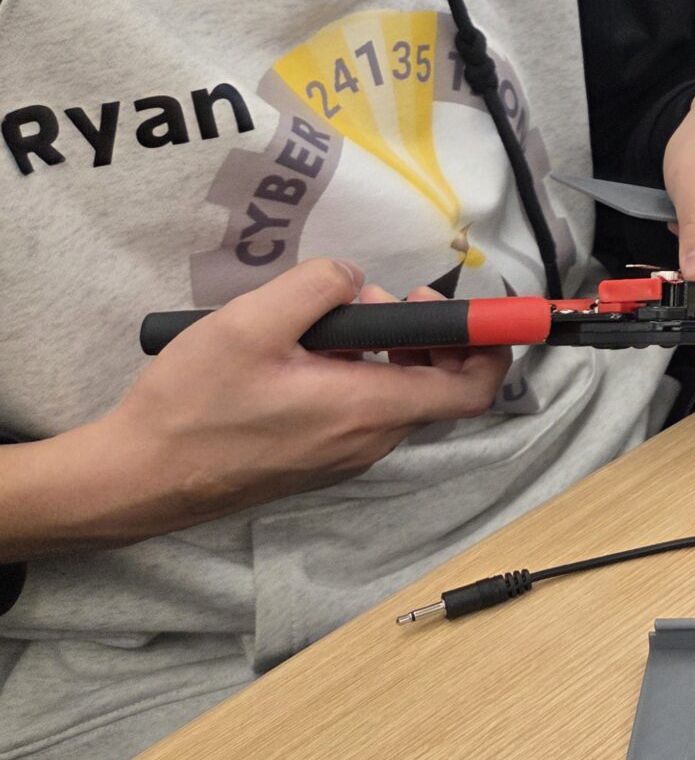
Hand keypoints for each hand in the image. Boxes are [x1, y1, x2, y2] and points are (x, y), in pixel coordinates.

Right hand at [89, 261, 512, 539]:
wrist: (138, 478)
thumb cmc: (191, 406)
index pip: (471, 389)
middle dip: (429, 335)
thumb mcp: (252, 322)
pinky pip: (366, 413)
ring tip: (336, 320)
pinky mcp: (319, 462)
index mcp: (368, 410)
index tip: (474, 308)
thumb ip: (318, 287)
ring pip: (399, 396)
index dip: (491, 346)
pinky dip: (362, 375)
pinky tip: (311, 353)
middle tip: (385, 300)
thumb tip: (356, 281)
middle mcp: (369, 441)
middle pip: (439, 387)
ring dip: (390, 352)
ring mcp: (346, 458)